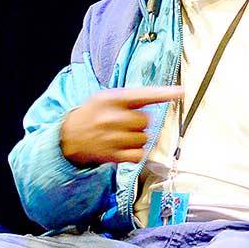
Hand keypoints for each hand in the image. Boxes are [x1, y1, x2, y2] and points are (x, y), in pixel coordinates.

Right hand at [60, 85, 183, 165]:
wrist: (68, 136)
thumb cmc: (93, 113)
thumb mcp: (107, 98)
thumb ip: (132, 97)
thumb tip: (166, 94)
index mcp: (112, 99)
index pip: (142, 95)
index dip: (163, 94)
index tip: (180, 92)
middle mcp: (111, 118)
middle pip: (147, 120)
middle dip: (142, 122)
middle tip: (127, 123)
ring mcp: (111, 138)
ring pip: (145, 138)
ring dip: (140, 138)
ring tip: (124, 135)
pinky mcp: (112, 155)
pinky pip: (139, 154)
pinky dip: (138, 152)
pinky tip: (127, 147)